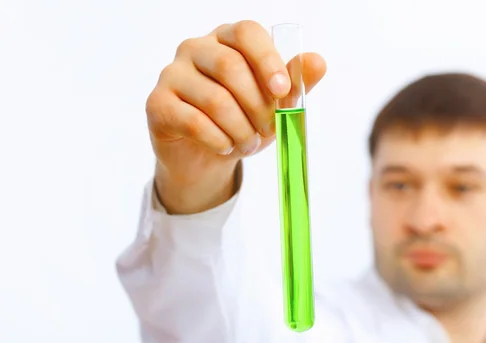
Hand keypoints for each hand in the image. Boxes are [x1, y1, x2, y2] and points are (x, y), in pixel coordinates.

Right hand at [144, 20, 326, 213]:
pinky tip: (226, 147)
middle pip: (230, 67)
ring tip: (249, 143)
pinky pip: (195, 122)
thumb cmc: (242, 121)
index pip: (247, 33)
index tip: (284, 91)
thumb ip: (295, 83)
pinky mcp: (158, 104)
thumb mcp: (274, 104)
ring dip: (241, 129)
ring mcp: (173, 74)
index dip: (268, 60)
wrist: (206, 157)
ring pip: (215, 100)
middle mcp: (196, 48)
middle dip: (257, 106)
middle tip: (268, 129)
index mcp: (227, 39)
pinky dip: (219, 141)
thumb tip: (318, 62)